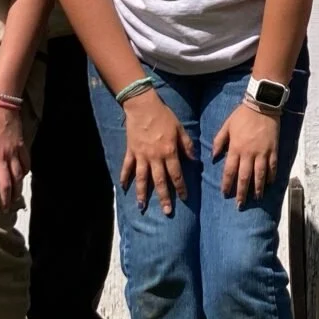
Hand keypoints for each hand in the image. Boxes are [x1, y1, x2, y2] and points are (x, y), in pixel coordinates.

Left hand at [0, 100, 27, 209]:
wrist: (1, 103)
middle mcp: (1, 157)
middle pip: (5, 184)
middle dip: (4, 199)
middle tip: (4, 210)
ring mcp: (13, 153)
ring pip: (18, 177)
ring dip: (16, 190)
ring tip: (14, 199)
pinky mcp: (21, 146)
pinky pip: (26, 163)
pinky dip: (25, 173)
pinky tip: (23, 178)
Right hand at [120, 91, 191, 215]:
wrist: (143, 105)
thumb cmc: (164, 116)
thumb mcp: (180, 128)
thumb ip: (187, 145)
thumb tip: (195, 160)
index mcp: (169, 152)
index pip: (176, 174)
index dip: (181, 188)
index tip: (185, 198)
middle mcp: (155, 157)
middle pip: (160, 181)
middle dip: (164, 197)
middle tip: (166, 212)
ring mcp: (141, 155)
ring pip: (142, 178)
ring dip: (142, 193)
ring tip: (142, 206)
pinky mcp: (131, 151)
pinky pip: (127, 167)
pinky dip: (124, 177)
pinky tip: (123, 187)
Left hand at [212, 101, 280, 208]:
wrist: (262, 105)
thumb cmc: (242, 115)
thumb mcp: (226, 126)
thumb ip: (218, 141)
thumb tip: (213, 157)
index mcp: (235, 148)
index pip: (229, 171)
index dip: (227, 184)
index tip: (225, 194)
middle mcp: (248, 153)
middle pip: (244, 177)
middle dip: (242, 192)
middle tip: (240, 204)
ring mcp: (262, 153)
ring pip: (260, 175)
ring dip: (257, 188)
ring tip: (256, 198)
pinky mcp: (273, 150)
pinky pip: (272, 166)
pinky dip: (271, 176)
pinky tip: (269, 184)